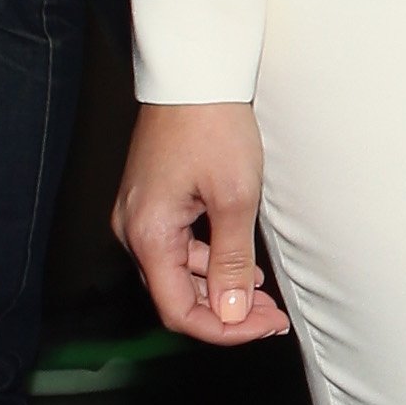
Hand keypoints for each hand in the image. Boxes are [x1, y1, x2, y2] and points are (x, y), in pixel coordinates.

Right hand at [113, 104, 293, 347]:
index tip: (263, 326)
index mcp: (147, 234)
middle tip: (272, 317)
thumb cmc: (212, 125)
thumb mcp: (235, 198)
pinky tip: (242, 265)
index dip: (223, 328)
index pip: (178, 310)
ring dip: (221, 289)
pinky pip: (177, 249)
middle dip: (226, 312)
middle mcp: (133, 230)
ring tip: (265, 295)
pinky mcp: (152, 204)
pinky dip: (210, 263)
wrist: (195, 75)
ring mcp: (139, 216)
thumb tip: (234, 312)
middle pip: (176, 296)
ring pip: (178, 275)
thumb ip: (232, 261)